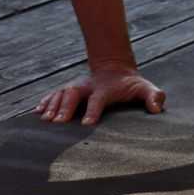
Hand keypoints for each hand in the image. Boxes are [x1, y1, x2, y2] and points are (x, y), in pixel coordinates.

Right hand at [32, 61, 165, 125]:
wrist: (116, 70)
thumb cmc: (132, 85)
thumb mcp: (146, 88)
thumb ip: (153, 96)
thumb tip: (156, 109)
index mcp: (107, 89)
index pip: (99, 98)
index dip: (93, 110)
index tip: (86, 124)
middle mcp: (89, 87)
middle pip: (74, 93)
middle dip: (65, 107)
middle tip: (56, 123)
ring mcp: (79, 87)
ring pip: (62, 93)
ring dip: (53, 105)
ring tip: (43, 119)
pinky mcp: (71, 90)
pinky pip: (55, 94)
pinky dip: (46, 101)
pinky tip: (36, 112)